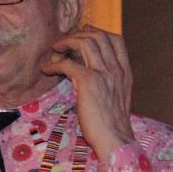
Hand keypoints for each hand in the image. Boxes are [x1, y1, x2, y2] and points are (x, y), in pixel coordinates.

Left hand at [40, 24, 135, 160]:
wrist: (115, 139)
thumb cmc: (113, 125)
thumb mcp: (117, 97)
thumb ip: (109, 82)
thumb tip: (93, 73)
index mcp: (125, 72)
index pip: (117, 40)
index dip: (98, 33)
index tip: (85, 34)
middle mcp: (116, 69)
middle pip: (99, 36)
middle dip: (79, 34)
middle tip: (64, 41)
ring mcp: (104, 73)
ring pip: (85, 43)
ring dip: (66, 42)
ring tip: (55, 49)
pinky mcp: (88, 81)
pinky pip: (68, 63)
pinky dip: (55, 64)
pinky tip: (47, 69)